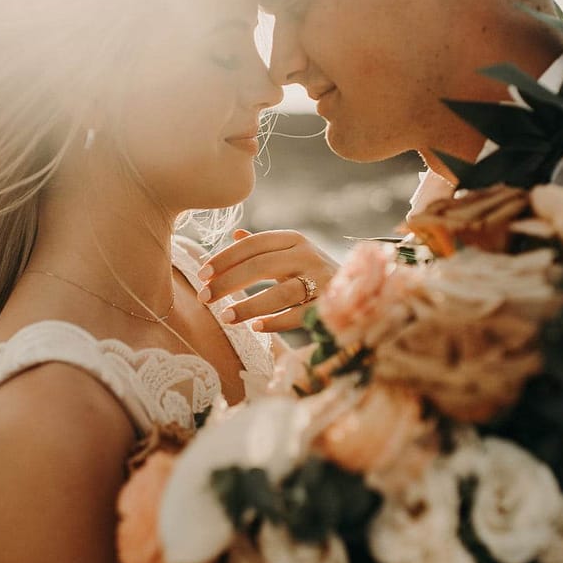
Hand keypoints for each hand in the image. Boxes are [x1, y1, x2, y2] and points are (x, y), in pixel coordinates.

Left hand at [196, 228, 338, 331]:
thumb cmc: (314, 272)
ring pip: (280, 292)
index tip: (201, 274)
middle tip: (204, 297)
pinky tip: (256, 327)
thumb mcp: (291, 254)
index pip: (253, 245)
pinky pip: (298, 316)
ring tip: (225, 318)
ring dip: (249, 306)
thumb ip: (264, 247)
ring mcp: (321, 281)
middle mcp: (308, 256)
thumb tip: (235, 234)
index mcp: (294, 240)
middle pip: (261, 266)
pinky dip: (275, 322)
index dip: (225, 258)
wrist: (361, 289)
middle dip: (229, 282)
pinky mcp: (329, 306)